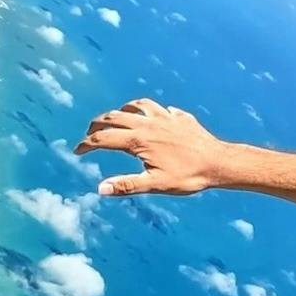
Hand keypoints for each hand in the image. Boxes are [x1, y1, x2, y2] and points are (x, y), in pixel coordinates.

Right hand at [75, 98, 232, 196]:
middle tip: (89, 135)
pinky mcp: (178, 117)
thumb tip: (100, 189)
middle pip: (114, 118)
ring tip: (114, 119)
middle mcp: (148, 124)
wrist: (219, 162)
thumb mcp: (156, 185)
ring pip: (134, 106)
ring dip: (119, 112)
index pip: (103, 139)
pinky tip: (149, 115)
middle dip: (97, 125)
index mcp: (139, 141)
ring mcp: (164, 117)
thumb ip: (127, 185)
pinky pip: (156, 107)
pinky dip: (145, 109)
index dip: (86, 145)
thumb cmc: (189, 176)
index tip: (77, 151)